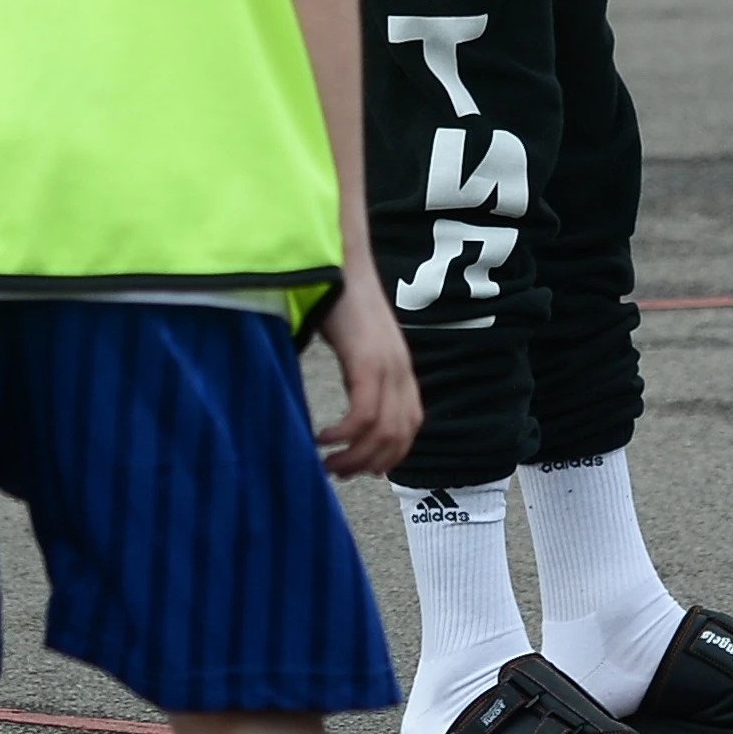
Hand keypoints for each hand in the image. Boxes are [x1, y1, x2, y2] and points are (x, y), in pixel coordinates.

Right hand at [310, 283, 420, 477]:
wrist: (340, 260)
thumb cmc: (340, 297)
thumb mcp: (356, 342)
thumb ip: (359, 370)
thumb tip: (343, 397)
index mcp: (400, 367)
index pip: (411, 424)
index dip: (392, 453)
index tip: (366, 469)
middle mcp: (400, 370)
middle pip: (399, 436)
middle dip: (370, 463)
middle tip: (340, 473)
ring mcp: (387, 366)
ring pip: (381, 432)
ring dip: (354, 456)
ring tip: (328, 464)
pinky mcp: (367, 361)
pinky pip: (363, 415)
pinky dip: (344, 436)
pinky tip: (321, 438)